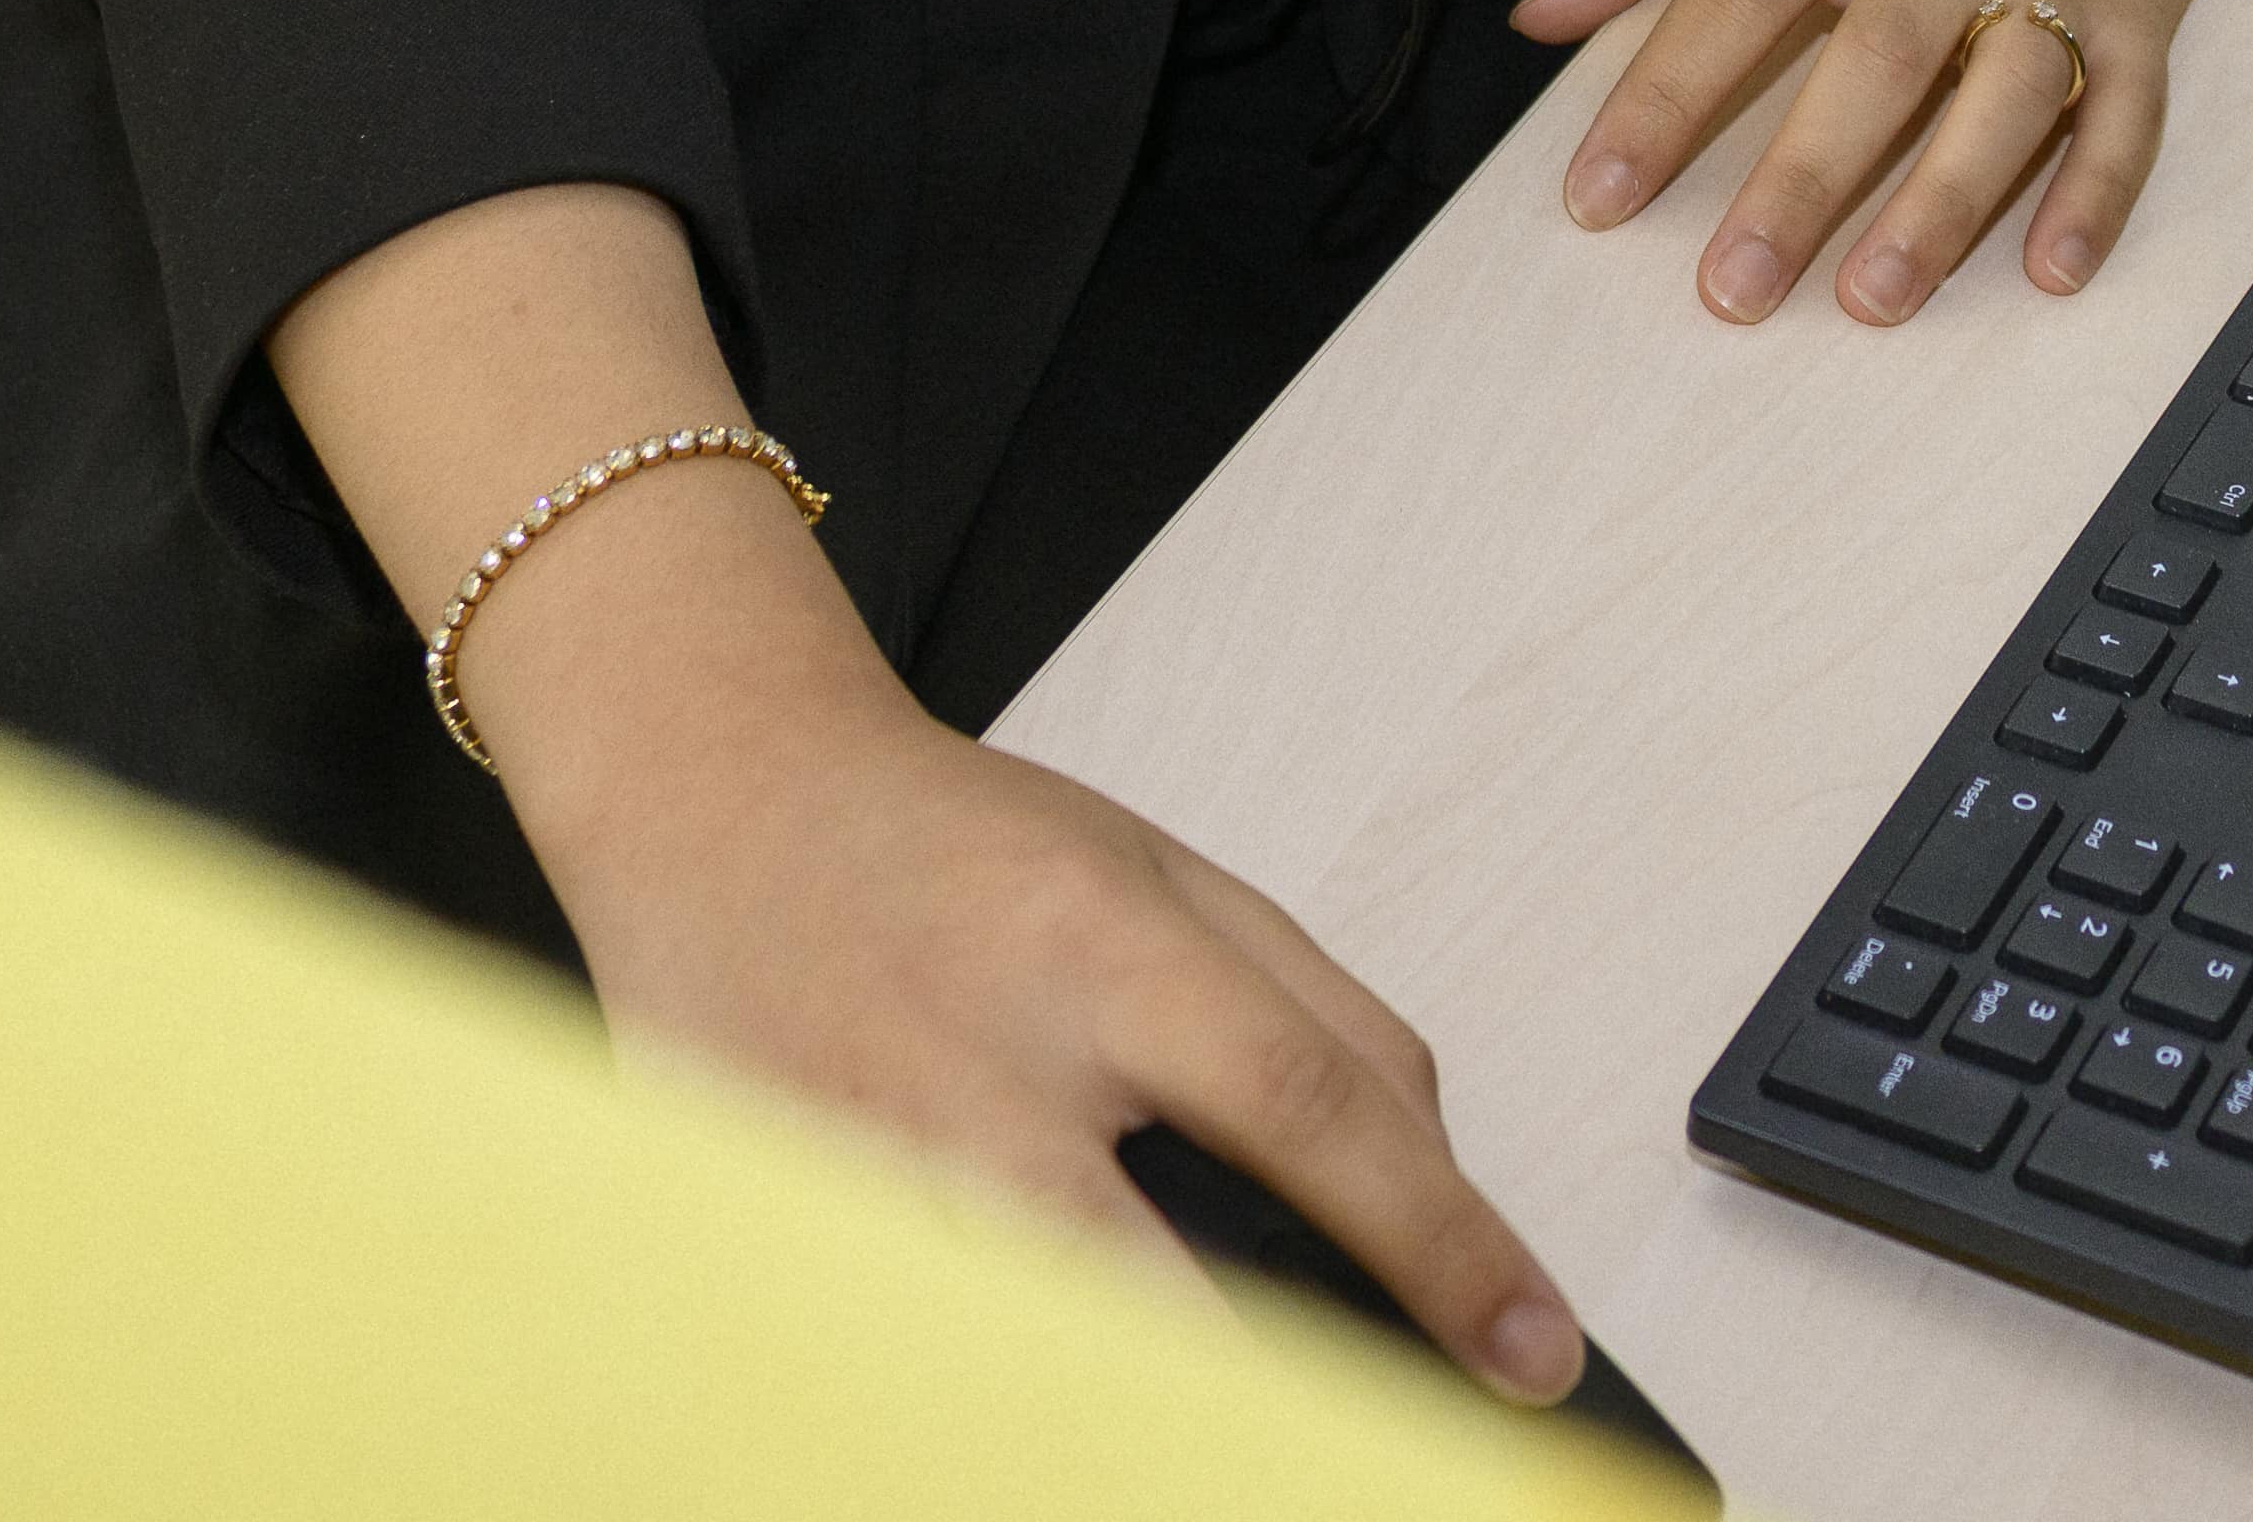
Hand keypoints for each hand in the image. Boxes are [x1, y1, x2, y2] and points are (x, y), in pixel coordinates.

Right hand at [515, 618, 1594, 1406]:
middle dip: (1279, 1410)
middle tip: (1387, 1467)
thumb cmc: (955, 848)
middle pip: (1150, 1285)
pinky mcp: (776, 1235)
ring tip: (1253, 1458)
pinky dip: (998, 1417)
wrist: (719, 797)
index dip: (1441, 1246)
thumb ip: (1322, 1017)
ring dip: (1136, 1429)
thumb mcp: (1175, 875)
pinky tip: (1070, 1434)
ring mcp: (865, 1169)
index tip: (1532, 1353)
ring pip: (1022, 1358)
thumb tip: (1435, 1182)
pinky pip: (909, 1368)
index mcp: (1105, 953)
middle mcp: (987, 1068)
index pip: (1311, 1111)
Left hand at [1518, 0, 2252, 326]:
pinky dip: (2096, 195)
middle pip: (1875, 61)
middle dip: (1802, 184)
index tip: (1599, 192)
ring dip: (1942, 207)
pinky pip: (2128, 113)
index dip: (1663, 95)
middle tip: (1735, 289)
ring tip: (1873, 300)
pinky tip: (2051, 271)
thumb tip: (1539, 15)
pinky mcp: (2144, 7)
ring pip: (2006, 99)